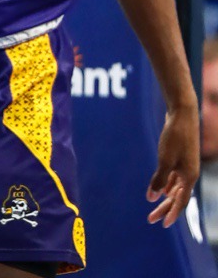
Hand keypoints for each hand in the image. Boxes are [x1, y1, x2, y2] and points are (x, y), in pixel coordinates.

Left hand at [146, 105, 199, 226]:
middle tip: (150, 219)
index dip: (172, 213)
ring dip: (164, 198)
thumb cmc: (174, 137)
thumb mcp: (165, 159)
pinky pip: (174, 178)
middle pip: (177, 197)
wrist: (182, 115)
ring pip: (175, 188)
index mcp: (189, 176)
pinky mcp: (180, 159)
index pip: (181, 201)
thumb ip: (159, 179)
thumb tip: (152, 198)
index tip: (163, 225)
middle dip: (165, 209)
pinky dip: (167, 185)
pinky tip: (161, 191)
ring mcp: (185, 166)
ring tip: (154, 208)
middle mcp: (190, 174)